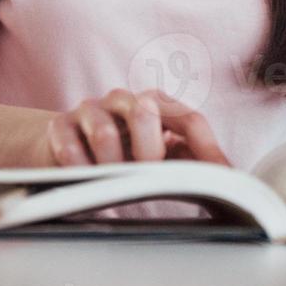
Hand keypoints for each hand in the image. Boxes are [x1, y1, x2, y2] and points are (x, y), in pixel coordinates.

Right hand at [41, 88, 232, 166]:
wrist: (64, 143)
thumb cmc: (122, 151)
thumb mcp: (157, 154)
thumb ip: (186, 161)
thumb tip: (225, 180)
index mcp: (158, 104)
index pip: (190, 119)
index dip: (208, 150)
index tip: (222, 182)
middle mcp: (126, 100)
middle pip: (146, 112)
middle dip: (150, 152)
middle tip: (147, 179)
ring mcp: (91, 110)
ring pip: (105, 133)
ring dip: (112, 166)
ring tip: (112, 185)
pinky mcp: (60, 126)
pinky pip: (70, 147)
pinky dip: (80, 169)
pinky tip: (85, 181)